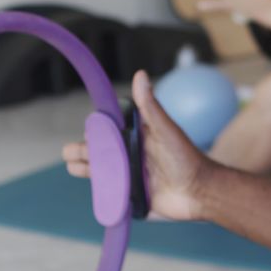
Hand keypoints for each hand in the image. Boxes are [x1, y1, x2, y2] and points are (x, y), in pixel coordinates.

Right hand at [62, 71, 213, 220]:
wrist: (199, 192)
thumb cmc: (185, 157)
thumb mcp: (165, 129)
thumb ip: (150, 106)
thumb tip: (140, 74)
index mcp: (136, 138)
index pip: (109, 131)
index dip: (97, 131)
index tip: (88, 128)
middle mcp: (130, 156)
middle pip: (99, 152)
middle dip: (83, 151)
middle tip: (70, 152)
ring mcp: (129, 176)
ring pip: (100, 172)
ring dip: (85, 168)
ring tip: (72, 165)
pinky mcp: (130, 197)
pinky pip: (109, 194)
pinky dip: (98, 191)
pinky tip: (88, 189)